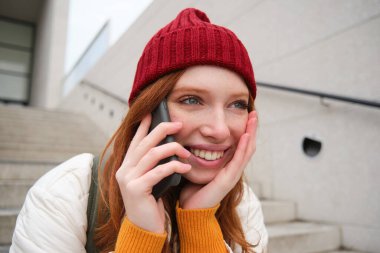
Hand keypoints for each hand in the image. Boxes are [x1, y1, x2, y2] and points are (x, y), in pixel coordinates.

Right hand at [115, 114, 190, 232]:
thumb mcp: (151, 180)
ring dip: (172, 149)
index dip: (143, 126)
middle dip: (162, 130)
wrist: (144, 228)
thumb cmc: (150, 203)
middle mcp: (124, 170)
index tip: (152, 113)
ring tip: (186, 151)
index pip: (135, 141)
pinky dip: (173, 166)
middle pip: (144, 143)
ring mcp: (128, 179)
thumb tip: (168, 146)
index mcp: (127, 166)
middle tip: (179, 124)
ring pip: (151, 154)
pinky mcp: (136, 189)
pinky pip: (158, 172)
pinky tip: (185, 166)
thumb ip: (153, 165)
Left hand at [179, 111, 257, 208]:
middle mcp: (233, 169)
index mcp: (227, 166)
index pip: (240, 145)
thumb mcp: (198, 166)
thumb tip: (193, 138)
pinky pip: (238, 161)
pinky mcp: (228, 180)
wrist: (190, 208)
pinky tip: (245, 136)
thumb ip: (200, 154)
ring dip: (251, 134)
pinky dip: (243, 148)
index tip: (247, 115)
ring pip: (247, 151)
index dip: (245, 130)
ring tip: (253, 119)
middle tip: (254, 113)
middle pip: (247, 146)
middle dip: (252, 129)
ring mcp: (233, 175)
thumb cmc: (192, 188)